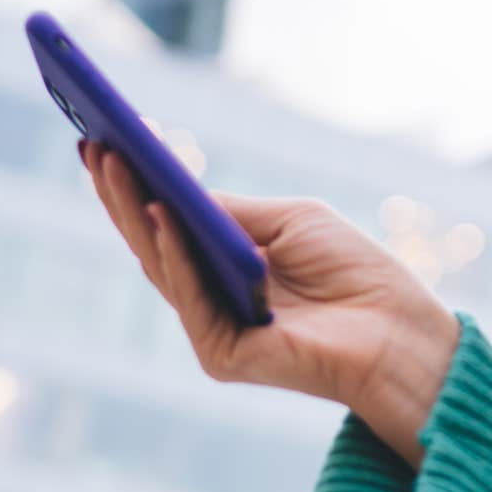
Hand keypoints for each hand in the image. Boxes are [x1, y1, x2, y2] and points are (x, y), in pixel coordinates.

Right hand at [79, 140, 460, 467]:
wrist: (398, 330)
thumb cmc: (355, 271)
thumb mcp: (291, 221)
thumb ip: (231, 211)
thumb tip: (173, 188)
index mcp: (226, 265)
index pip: (169, 221)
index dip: (136, 184)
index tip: (106, 138)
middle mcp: (210, 297)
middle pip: (152, 240)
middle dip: (120, 192)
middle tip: (93, 145)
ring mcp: (210, 327)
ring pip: (159, 262)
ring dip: (134, 210)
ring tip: (113, 162)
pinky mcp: (219, 353)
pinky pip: (190, 296)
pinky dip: (174, 253)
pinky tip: (161, 212)